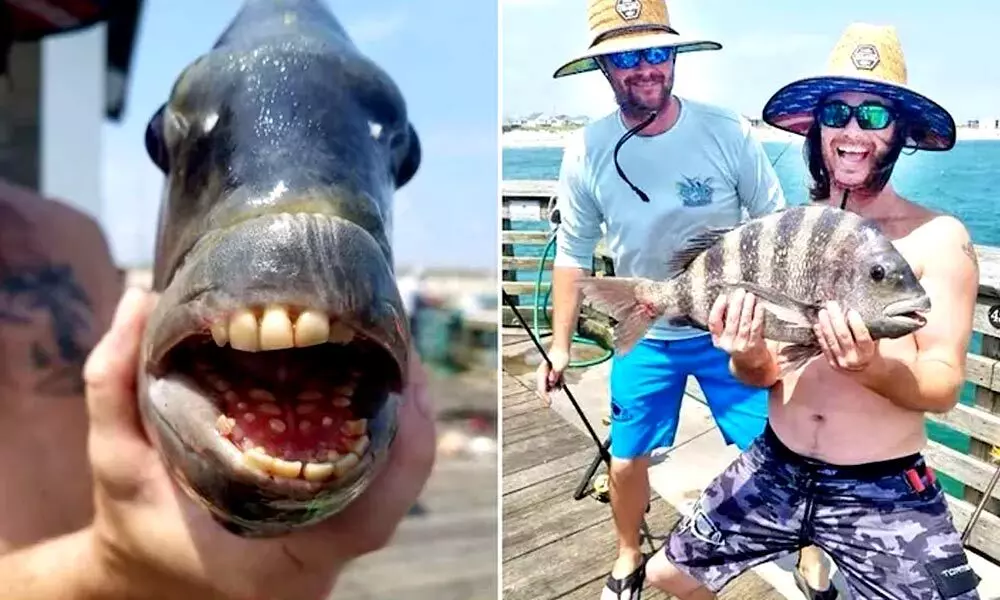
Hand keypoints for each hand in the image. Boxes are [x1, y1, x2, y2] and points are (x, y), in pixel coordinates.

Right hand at [83, 287, 435, 599]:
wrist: (153, 568)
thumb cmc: (138, 522)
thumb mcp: (114, 462)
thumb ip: (115, 384)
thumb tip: (140, 295)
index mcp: (278, 562)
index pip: (368, 524)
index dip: (407, 455)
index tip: (406, 377)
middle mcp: (319, 554)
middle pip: (395, 488)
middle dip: (409, 410)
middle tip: (399, 336)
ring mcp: (334, 534)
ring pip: (396, 477)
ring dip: (403, 410)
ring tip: (395, 341)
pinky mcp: (336, 510)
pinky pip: (382, 471)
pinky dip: (389, 419)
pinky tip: (378, 368)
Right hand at [536, 347, 569, 405]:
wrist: (562, 348)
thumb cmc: (560, 356)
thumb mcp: (559, 366)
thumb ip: (555, 374)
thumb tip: (551, 381)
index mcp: (542, 373)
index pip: (541, 388)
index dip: (545, 397)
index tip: (550, 403)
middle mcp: (543, 375)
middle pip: (545, 389)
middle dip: (551, 390)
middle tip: (559, 384)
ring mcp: (547, 375)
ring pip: (550, 386)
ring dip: (556, 386)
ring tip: (561, 377)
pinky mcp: (552, 375)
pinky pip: (555, 383)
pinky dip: (559, 382)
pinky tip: (562, 376)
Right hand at [708, 288, 768, 366]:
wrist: (752, 367)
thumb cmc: (740, 346)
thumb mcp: (727, 338)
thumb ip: (726, 323)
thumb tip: (732, 300)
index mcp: (718, 340)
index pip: (713, 323)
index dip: (717, 309)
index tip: (723, 297)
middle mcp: (727, 343)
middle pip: (731, 321)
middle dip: (736, 304)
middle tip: (740, 292)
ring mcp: (741, 345)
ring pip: (743, 323)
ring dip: (747, 308)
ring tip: (750, 296)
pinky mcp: (754, 345)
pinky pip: (755, 328)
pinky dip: (757, 316)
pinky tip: (759, 307)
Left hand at [814, 301, 878, 371]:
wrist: (864, 368)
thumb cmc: (869, 350)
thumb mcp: (874, 340)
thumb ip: (867, 328)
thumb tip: (855, 310)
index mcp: (868, 352)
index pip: (862, 337)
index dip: (856, 324)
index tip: (851, 311)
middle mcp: (854, 359)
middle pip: (843, 336)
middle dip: (836, 318)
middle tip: (832, 305)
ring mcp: (842, 362)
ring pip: (831, 340)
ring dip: (825, 324)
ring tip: (823, 312)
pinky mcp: (832, 363)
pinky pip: (824, 347)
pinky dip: (820, 334)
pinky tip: (817, 324)